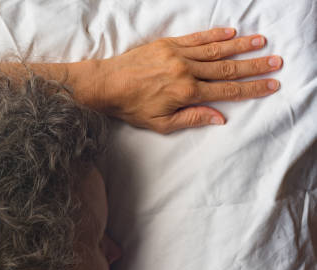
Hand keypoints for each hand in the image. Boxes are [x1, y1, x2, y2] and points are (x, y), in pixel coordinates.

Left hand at [95, 28, 281, 133]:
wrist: (107, 85)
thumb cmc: (131, 107)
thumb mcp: (160, 123)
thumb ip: (192, 119)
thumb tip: (220, 118)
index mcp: (186, 93)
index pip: (227, 90)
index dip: (251, 88)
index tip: (271, 85)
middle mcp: (186, 71)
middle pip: (228, 68)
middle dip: (254, 66)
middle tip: (276, 62)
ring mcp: (178, 55)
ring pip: (216, 50)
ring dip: (241, 46)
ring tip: (261, 42)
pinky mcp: (168, 45)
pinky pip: (197, 38)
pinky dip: (215, 35)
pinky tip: (231, 33)